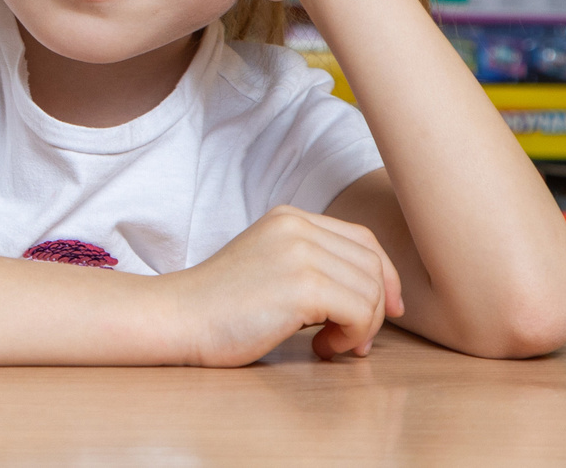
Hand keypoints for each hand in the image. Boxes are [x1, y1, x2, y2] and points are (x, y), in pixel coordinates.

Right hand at [158, 204, 403, 364]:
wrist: (179, 317)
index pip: (363, 239)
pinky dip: (352, 338)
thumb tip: (378, 295)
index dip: (384, 276)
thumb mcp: (271, 266)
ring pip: (371, 291)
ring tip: (331, 345)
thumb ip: (313, 264)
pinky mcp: (303, 284)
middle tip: (355, 342)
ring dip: (362, 328)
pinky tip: (321, 348)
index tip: (386, 311)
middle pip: (373, 265)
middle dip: (376, 308)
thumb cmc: (222, 306)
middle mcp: (298, 226)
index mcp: (289, 218)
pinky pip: (360, 312)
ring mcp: (300, 252)